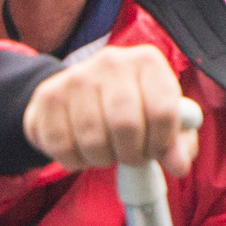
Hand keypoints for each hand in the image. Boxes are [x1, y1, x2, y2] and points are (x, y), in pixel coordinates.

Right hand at [21, 42, 202, 176]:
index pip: (163, 111)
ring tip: (106, 150)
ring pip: (92, 141)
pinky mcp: (47, 96)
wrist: (79, 92)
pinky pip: (62, 147)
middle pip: (126, 126)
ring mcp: (76, 76)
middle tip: (130, 157)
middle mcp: (112, 61)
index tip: (157, 152)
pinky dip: (75, 161)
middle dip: (131, 154)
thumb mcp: (162, 117)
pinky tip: (81, 149)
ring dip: (102, 159)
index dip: (162, 144)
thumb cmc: (131, 107)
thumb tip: (179, 164)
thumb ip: (178, 141)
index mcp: (148, 62)